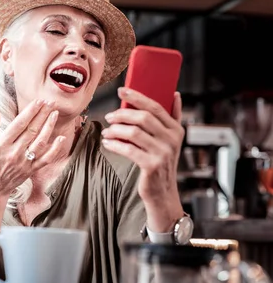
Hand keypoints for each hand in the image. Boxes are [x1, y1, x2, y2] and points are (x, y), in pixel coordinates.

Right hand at [0, 99, 68, 196]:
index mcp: (1, 145)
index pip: (18, 125)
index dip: (30, 112)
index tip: (38, 101)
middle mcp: (14, 153)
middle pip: (32, 130)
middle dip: (42, 114)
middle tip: (50, 102)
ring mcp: (24, 162)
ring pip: (40, 142)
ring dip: (49, 127)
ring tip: (55, 114)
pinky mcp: (31, 170)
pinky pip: (46, 159)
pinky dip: (55, 149)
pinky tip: (61, 138)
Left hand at [101, 87, 184, 231]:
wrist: (162, 192)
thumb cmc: (160, 162)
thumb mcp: (170, 140)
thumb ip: (172, 117)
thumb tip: (175, 94)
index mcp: (176, 129)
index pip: (155, 106)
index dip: (137, 97)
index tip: (121, 91)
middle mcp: (172, 139)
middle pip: (143, 117)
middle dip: (122, 114)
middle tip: (109, 116)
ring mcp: (162, 153)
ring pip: (133, 132)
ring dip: (116, 130)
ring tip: (107, 132)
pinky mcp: (151, 165)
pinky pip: (128, 149)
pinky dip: (114, 144)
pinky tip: (107, 143)